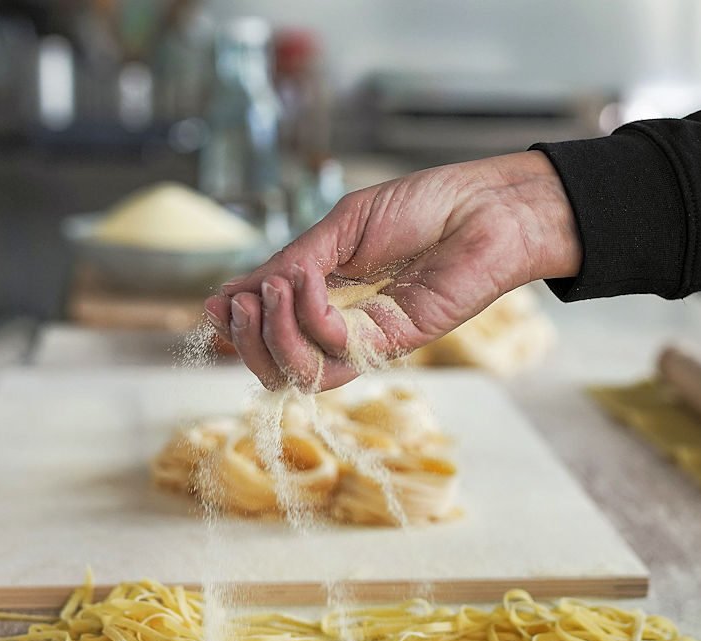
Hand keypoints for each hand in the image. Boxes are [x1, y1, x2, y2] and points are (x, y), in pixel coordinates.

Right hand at [205, 151, 580, 390]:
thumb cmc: (424, 207)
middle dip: (247, 339)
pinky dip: (309, 320)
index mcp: (330, 303)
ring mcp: (370, 341)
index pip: (270, 342)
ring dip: (272, 333)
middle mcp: (346, 331)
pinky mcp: (396, 343)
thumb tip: (224, 299)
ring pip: (301, 374)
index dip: (236, 332)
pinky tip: (310, 282)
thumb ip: (289, 265)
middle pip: (278, 370)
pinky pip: (335, 353)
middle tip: (242, 302)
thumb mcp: (339, 228)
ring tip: (273, 289)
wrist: (484, 205)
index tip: (216, 305)